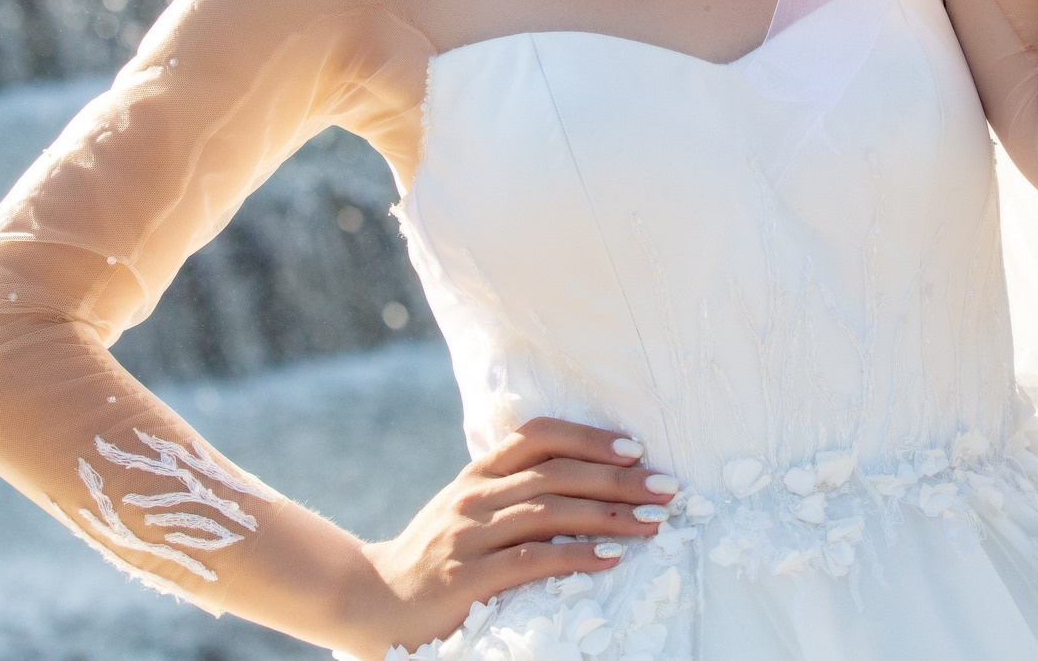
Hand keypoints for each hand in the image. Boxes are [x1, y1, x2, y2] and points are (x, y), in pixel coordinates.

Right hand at [335, 418, 673, 655]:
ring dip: (610, 513)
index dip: (589, 437)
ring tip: (653, 520)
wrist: (371, 600)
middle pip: (556, 472)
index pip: (537, 437)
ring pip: (551, 511)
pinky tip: (611, 557)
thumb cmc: (432, 558)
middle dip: (617, 476)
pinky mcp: (469, 578)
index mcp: (477, 476)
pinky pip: (533, 559)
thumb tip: (580, 480)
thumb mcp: (465, 512)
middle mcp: (474, 497)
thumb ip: (509, 492)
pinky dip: (577, 555)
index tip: (636, 447)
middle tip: (666, 486)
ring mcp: (470, 536)